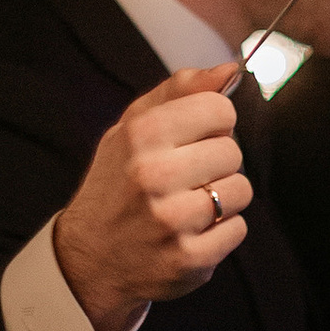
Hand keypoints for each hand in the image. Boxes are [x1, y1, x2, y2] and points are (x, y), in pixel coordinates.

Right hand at [52, 65, 251, 330]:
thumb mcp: (132, 128)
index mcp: (142, 135)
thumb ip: (180, 92)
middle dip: (216, 163)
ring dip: (222, 198)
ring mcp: (173, 220)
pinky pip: (238, 229)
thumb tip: (231, 70)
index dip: (214, 124)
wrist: (88, 260)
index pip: (219, 110)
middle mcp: (155, 175)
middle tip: (186, 178)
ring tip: (189, 205)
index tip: (196, 138)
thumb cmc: (116, 185)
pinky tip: (191, 231)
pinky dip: (221, 231)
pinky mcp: (189, 258)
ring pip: (241, 190)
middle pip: (233, 151)